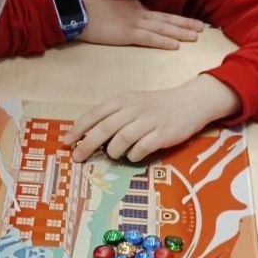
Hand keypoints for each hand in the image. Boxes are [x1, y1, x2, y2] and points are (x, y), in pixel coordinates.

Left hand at [63, 74, 239, 163]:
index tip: (66, 142)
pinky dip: (133, 155)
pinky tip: (133, 156)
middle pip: (105, 128)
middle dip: (87, 145)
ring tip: (114, 155)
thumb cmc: (157, 105)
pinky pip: (142, 148)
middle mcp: (134, 108)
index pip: (95, 113)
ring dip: (113, 151)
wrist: (191, 102)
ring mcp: (150, 121)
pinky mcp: (164, 134)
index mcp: (124, 100)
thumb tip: (89, 135)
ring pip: (122, 138)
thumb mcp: (133, 103)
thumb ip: (114, 116)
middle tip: (78, 158)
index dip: (79, 129)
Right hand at [81, 0, 205, 49]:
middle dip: (185, 24)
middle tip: (202, 28)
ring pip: (163, 28)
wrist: (79, 11)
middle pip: (167, 19)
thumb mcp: (112, 5)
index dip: (175, 19)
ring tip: (196, 36)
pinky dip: (164, 42)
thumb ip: (125, 10)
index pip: (158, 15)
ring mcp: (134, 22)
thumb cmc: (90, 9)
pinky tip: (176, 46)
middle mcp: (139, 12)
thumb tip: (133, 14)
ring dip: (181, 32)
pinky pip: (150, 38)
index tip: (188, 22)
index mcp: (134, 6)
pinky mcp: (128, 33)